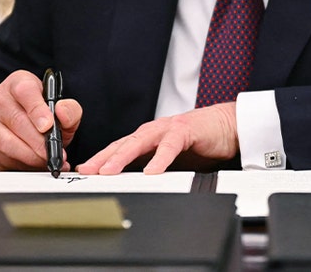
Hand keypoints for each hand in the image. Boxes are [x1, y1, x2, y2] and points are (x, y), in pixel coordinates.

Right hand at [0, 70, 81, 171]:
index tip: (48, 126)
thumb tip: (62, 113)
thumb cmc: (46, 110)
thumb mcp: (63, 104)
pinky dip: (21, 165)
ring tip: (48, 161)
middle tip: (54, 153)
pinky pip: (2, 158)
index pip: (25, 92)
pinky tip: (37, 165)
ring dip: (30, 157)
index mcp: (19, 83)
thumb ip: (70, 108)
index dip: (37, 110)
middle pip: (16, 122)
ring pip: (6, 143)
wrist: (29, 116)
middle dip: (38, 142)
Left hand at [76, 102, 238, 174]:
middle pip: (123, 144)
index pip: (118, 148)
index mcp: (148, 138)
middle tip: (86, 171)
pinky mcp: (186, 131)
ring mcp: (169, 129)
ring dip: (123, 156)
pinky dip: (160, 158)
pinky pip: (170, 146)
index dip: (100, 159)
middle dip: (102, 158)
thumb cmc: (199, 141)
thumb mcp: (170, 158)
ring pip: (140, 142)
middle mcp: (154, 131)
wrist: (228, 124)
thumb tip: (132, 185)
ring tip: (108, 171)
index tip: (82, 173)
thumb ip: (152, 166)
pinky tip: (152, 170)